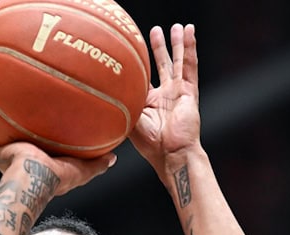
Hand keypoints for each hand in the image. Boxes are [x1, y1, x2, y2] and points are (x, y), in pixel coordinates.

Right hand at [0, 128, 116, 196]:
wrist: (36, 177)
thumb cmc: (59, 178)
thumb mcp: (83, 170)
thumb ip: (97, 165)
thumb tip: (114, 157)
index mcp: (42, 167)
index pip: (41, 156)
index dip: (44, 147)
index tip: (47, 136)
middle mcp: (23, 164)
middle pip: (18, 150)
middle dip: (19, 139)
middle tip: (22, 124)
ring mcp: (8, 161)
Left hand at [129, 24, 202, 176]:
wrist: (171, 153)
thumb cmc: (149, 144)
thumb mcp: (128, 120)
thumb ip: (120, 104)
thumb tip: (98, 93)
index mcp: (150, 102)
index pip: (145, 77)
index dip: (141, 63)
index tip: (134, 47)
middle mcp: (166, 95)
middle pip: (164, 65)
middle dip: (160, 48)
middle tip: (155, 31)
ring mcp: (180, 92)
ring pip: (179, 62)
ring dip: (178, 44)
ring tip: (178, 27)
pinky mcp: (191, 92)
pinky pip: (190, 65)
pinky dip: (190, 48)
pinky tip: (189, 33)